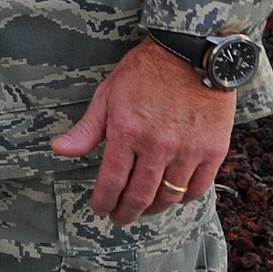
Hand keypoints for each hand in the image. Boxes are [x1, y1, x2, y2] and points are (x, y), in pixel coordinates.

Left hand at [51, 38, 235, 225]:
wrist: (191, 54)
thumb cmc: (144, 72)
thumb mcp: (108, 94)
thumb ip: (87, 129)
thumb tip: (59, 150)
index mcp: (126, 132)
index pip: (111, 181)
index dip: (103, 201)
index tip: (100, 209)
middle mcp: (157, 146)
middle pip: (140, 196)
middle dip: (126, 212)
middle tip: (119, 217)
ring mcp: (187, 150)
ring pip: (168, 196)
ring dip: (153, 209)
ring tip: (143, 209)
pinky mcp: (213, 150)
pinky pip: (197, 188)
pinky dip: (183, 198)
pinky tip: (172, 196)